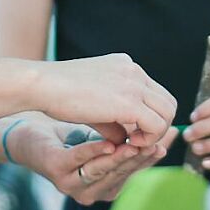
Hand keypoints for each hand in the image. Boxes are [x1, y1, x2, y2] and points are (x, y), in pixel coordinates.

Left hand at [8, 119, 170, 205]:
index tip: (169, 137)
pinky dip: (93, 152)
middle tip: (156, 141)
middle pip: (122, 172)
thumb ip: (134, 140)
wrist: (33, 138)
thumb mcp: (109, 140)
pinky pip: (79, 161)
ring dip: (120, 158)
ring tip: (135, 144)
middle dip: (140, 156)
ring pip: (103, 170)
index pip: (136, 170)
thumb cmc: (74, 140)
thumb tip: (172, 129)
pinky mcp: (56, 171)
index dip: (153, 154)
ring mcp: (73, 185)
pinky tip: (106, 143)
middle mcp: (92, 192)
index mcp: (108, 186)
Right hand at [34, 54, 176, 148]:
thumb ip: (112, 118)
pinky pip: (156, 125)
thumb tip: (123, 138)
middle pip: (167, 102)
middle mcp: (134, 70)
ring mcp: (134, 84)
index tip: (133, 131)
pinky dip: (148, 138)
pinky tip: (128, 143)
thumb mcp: (91, 102)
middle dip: (158, 125)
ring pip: (167, 113)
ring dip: (155, 133)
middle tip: (137, 139)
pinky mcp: (129, 101)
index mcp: (124, 65)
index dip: (149, 115)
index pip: (154, 92)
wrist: (42, 84)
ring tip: (132, 143)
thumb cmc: (57, 92)